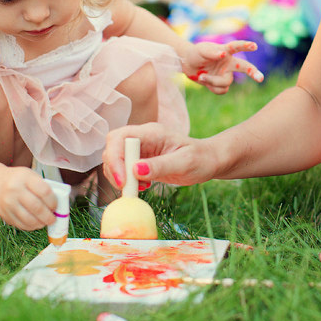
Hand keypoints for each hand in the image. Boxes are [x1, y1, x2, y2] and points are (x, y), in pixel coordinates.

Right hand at [0, 166, 56, 230]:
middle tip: (53, 219)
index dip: (53, 202)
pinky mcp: (4, 214)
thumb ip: (44, 187)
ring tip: (45, 222)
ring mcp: (8, 203)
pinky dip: (31, 226)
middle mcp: (15, 190)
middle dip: (48, 216)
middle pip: (37, 207)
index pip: (44, 192)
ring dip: (40, 224)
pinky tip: (35, 224)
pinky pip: (20, 225)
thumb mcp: (31, 176)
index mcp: (25, 177)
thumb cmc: (18, 180)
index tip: (56, 206)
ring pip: (28, 219)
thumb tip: (58, 205)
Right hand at [103, 123, 218, 190]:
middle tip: (127, 188)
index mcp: (151, 132)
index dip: (115, 158)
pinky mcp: (140, 161)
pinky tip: (143, 187)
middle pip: (112, 148)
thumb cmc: (201, 159)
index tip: (123, 180)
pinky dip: (127, 181)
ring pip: (115, 160)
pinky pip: (124, 169)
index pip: (120, 137)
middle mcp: (142, 138)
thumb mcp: (184, 163)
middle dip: (114, 169)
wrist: (208, 161)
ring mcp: (140, 149)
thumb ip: (161, 165)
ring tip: (139, 188)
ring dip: (119, 177)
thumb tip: (136, 170)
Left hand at [183, 40, 263, 93]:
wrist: (187, 64)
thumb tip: (224, 54)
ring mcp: (226, 74)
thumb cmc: (196, 53)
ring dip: (213, 81)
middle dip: (253, 73)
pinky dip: (212, 87)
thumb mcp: (201, 50)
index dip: (245, 46)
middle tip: (260, 78)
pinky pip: (221, 90)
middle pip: (245, 68)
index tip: (253, 46)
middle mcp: (229, 63)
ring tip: (202, 76)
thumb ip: (212, 52)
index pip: (237, 48)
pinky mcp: (220, 84)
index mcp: (226, 51)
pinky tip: (205, 80)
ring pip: (226, 82)